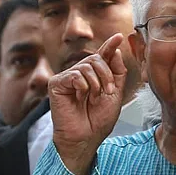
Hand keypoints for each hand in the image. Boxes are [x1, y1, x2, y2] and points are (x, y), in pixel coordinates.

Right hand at [49, 34, 127, 174]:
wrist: (86, 137)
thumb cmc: (97, 120)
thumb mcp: (115, 94)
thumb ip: (117, 72)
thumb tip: (116, 50)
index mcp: (93, 76)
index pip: (102, 56)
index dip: (109, 46)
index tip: (119, 36)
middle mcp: (79, 74)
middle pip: (96, 58)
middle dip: (107, 74)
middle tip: (108, 91)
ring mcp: (67, 78)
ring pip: (86, 66)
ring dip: (96, 83)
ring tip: (93, 98)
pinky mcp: (56, 84)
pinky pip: (74, 74)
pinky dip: (83, 86)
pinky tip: (80, 97)